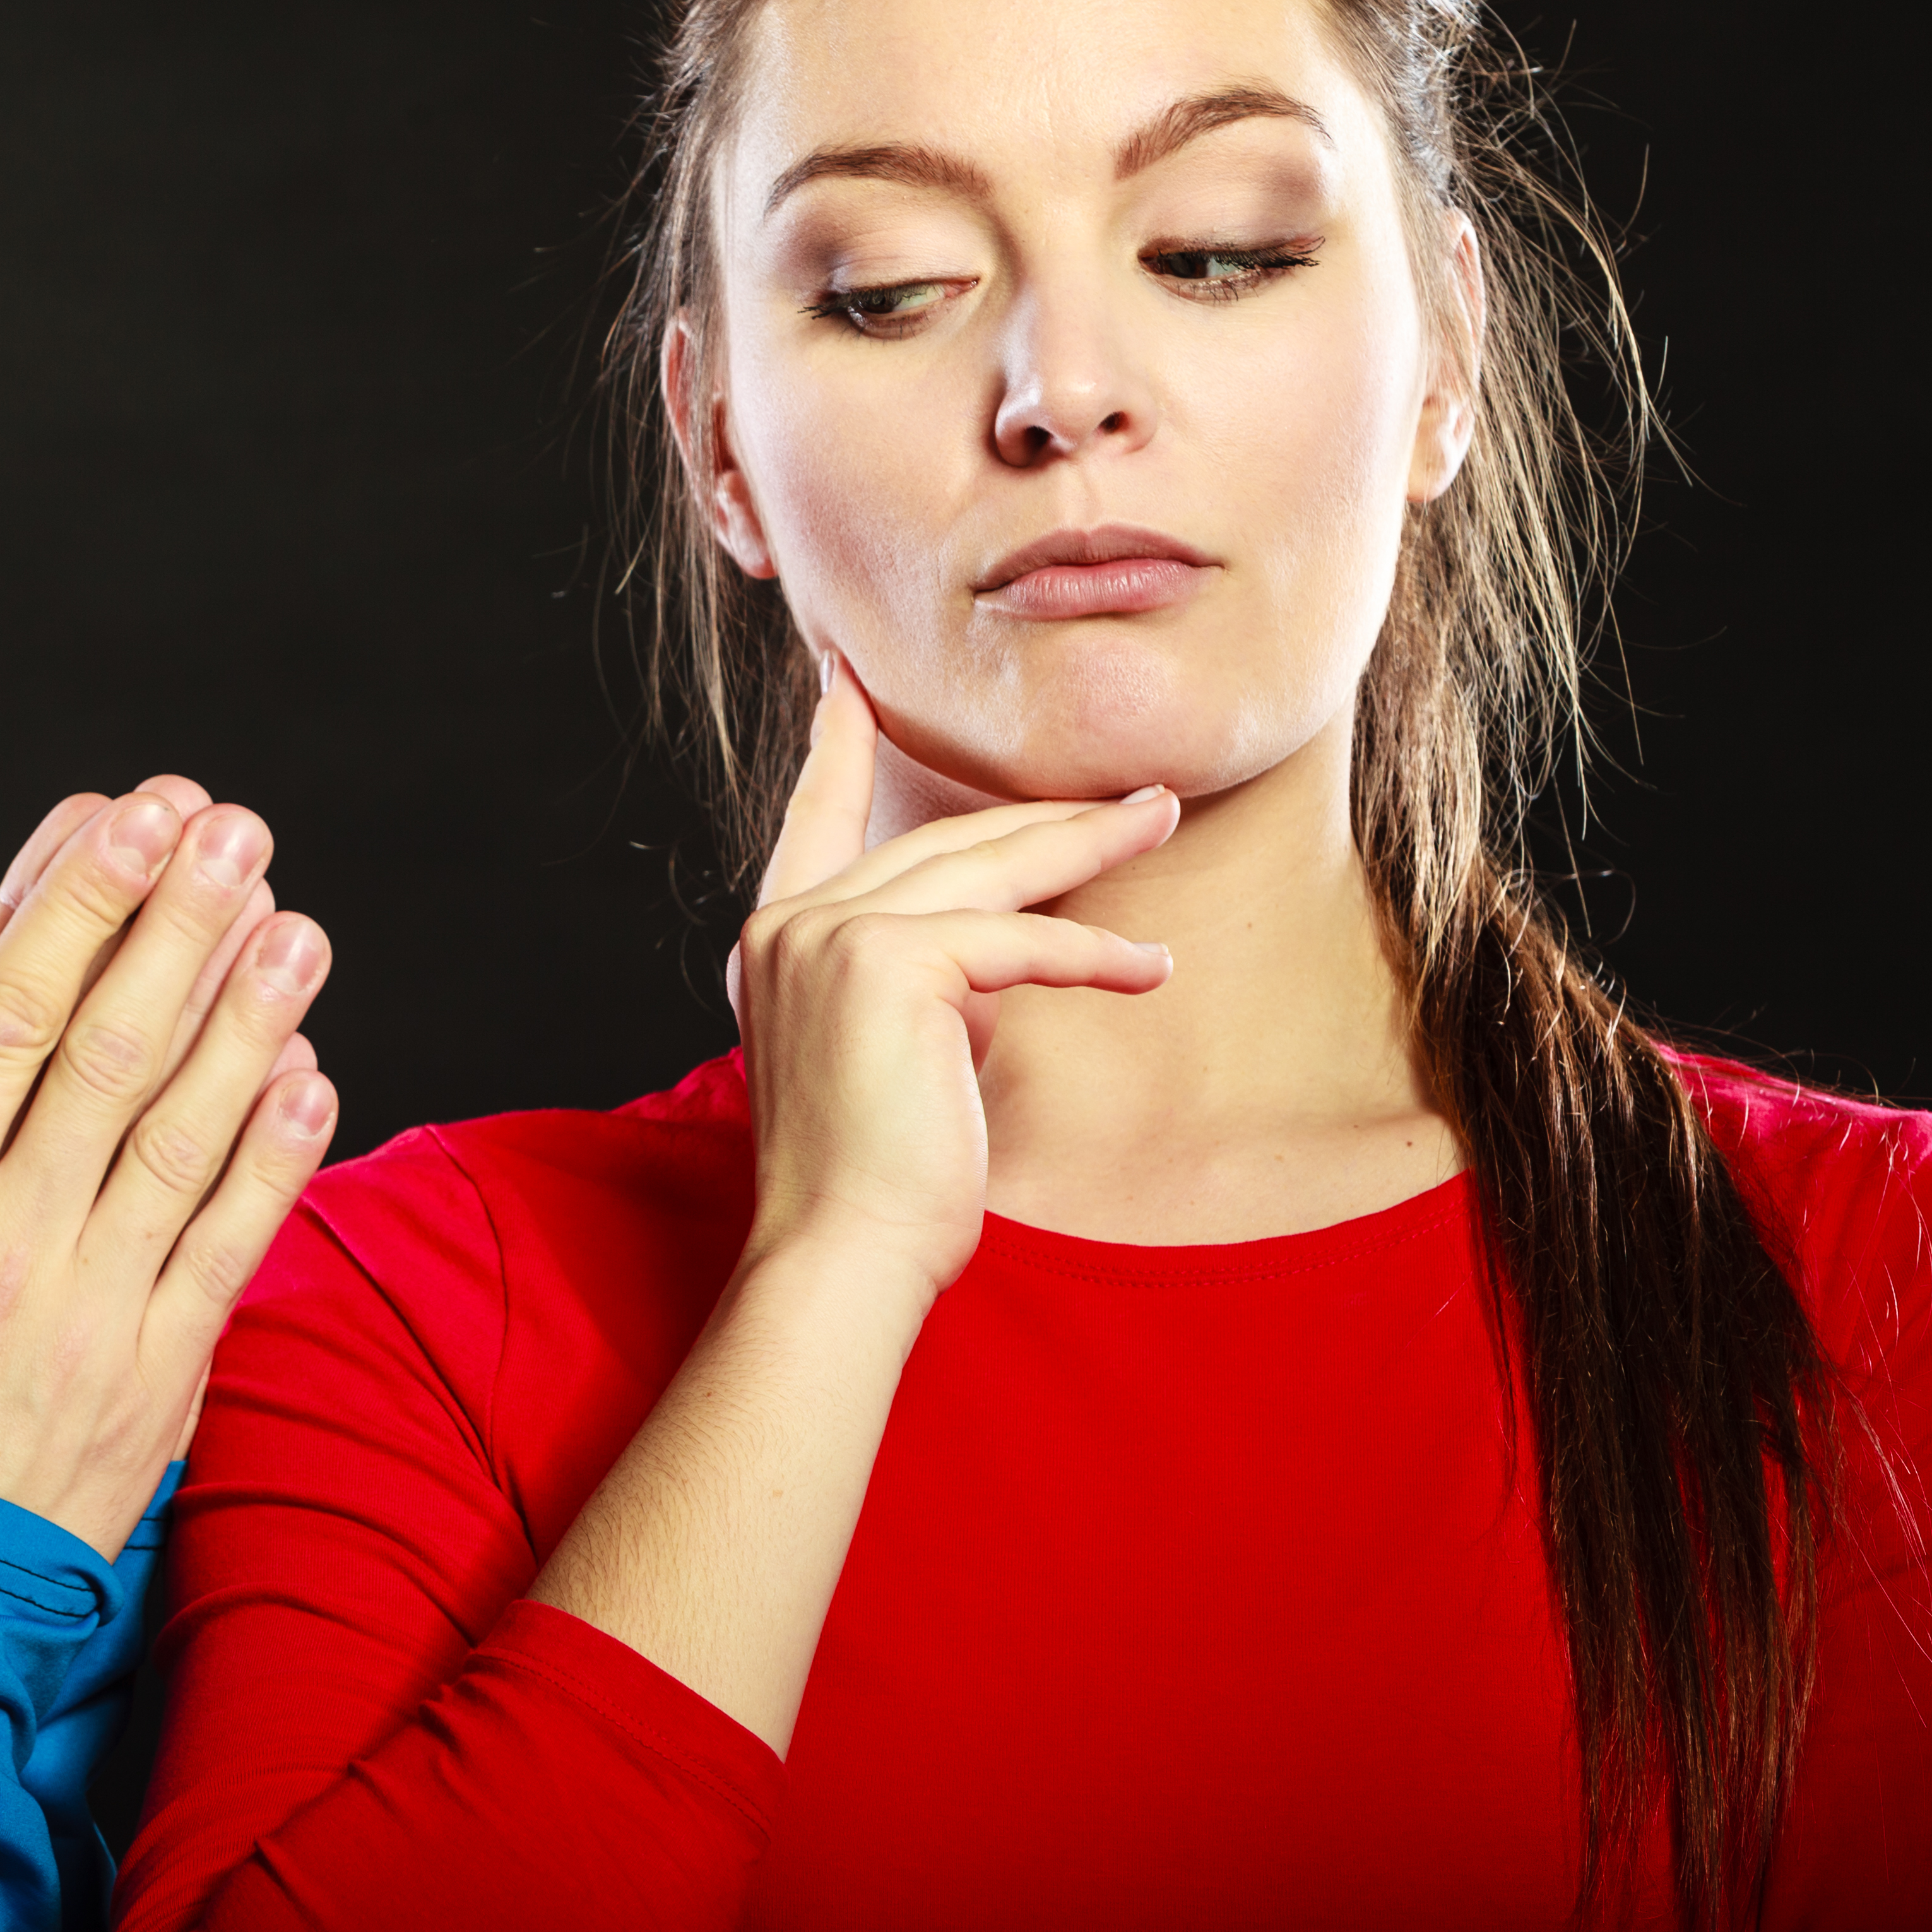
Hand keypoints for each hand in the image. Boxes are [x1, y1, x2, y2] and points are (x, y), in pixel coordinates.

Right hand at [0, 783, 335, 1556]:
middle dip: (172, 921)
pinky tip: (313, 1073)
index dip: (65, 902)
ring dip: (244, 1014)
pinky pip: (227, 1252)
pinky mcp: (151, 1386)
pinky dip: (277, 1160)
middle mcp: (4, 1242)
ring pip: (182, 1132)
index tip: (114, 813)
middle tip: (227, 825)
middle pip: (107, 1046)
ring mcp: (88, 1312)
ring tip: (289, 917)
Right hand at [733, 661, 1177, 1296]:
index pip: (811, 822)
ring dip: (1087, 844)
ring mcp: (829, 937)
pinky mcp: (890, 964)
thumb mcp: (880, 1055)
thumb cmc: (871, 1182)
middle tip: (1126, 792)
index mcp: (772, 944)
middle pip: (935, 841)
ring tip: (1160, 819)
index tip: (846, 680)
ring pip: (984, 869)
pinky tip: (1150, 967)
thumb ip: (913, 986)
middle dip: (1041, 814)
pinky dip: (1094, 955)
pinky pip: (1018, 940)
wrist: (841, 1251)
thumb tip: (988, 960)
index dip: (834, 748)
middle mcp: (787, 927)